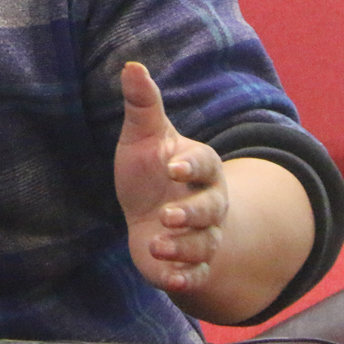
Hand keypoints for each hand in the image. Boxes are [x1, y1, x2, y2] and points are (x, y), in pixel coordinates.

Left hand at [114, 61, 226, 295]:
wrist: (151, 216)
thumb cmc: (149, 171)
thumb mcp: (143, 136)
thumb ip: (142, 103)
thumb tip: (131, 64)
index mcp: (201, 167)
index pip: (204, 163)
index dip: (191, 166)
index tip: (173, 167)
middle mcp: (208, 203)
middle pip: (211, 209)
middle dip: (192, 214)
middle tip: (167, 216)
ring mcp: (202, 235)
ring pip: (204, 244)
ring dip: (183, 247)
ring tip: (157, 244)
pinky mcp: (189, 264)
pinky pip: (196, 274)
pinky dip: (185, 278)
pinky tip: (169, 279)